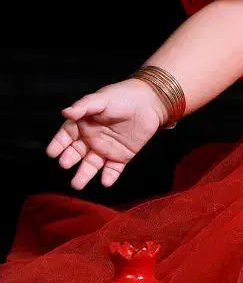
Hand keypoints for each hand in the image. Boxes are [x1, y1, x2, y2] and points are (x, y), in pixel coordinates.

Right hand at [46, 79, 166, 190]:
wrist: (150, 102)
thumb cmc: (122, 98)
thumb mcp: (101, 100)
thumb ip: (84, 107)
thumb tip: (65, 112)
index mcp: (83, 125)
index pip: (66, 136)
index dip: (59, 144)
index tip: (52, 153)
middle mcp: (91, 139)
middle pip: (76, 152)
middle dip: (69, 159)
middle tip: (65, 165)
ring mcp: (106, 149)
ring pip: (92, 164)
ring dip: (84, 174)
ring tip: (77, 185)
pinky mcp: (122, 156)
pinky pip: (113, 168)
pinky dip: (109, 176)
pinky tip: (105, 182)